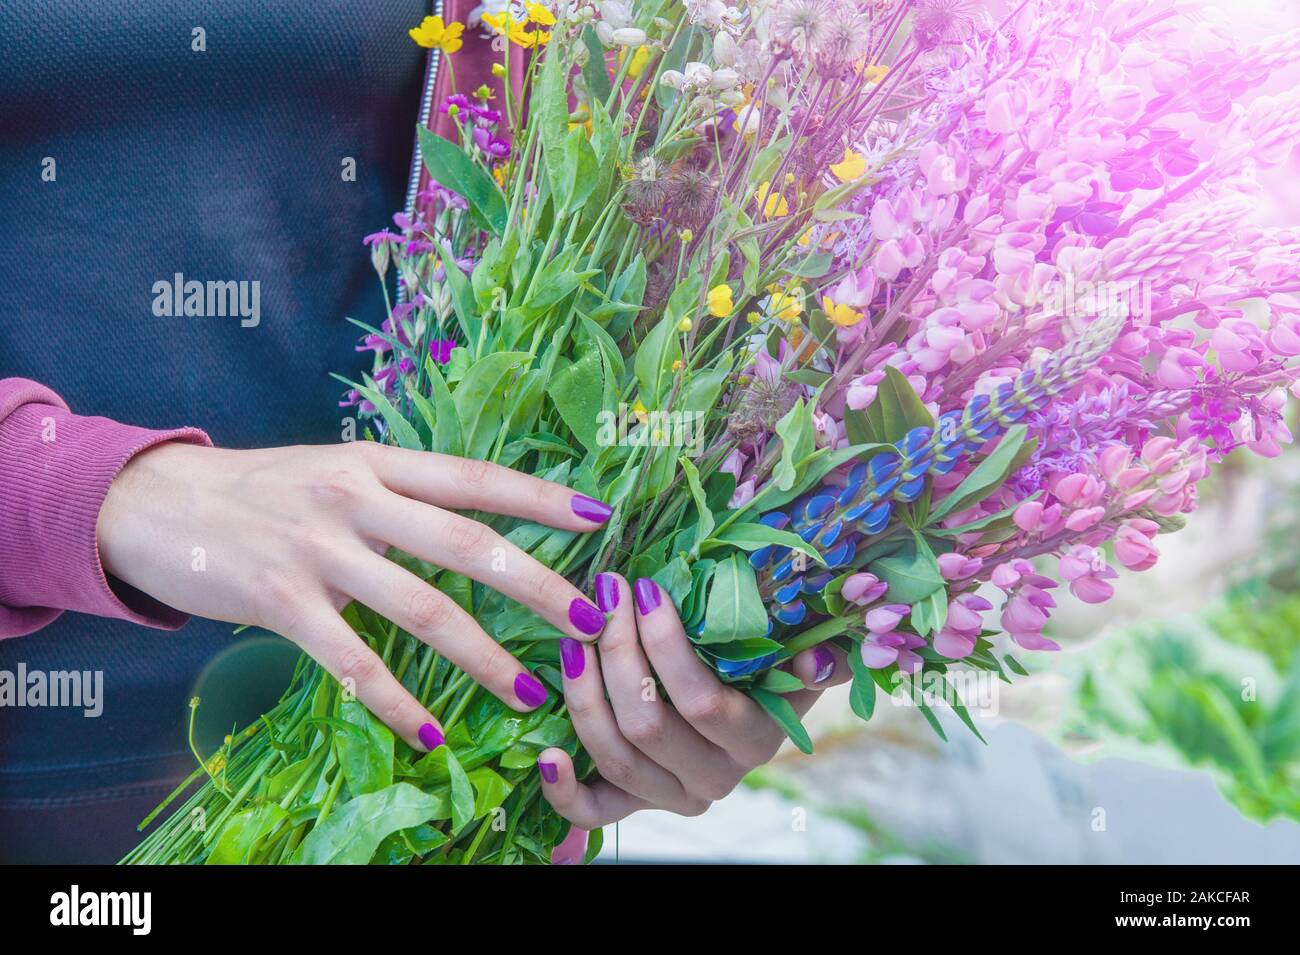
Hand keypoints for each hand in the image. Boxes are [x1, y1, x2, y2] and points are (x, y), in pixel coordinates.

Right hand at [97, 441, 611, 750]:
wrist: (154, 500)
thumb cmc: (260, 489)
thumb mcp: (333, 471)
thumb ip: (396, 495)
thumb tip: (473, 524)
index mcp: (376, 464)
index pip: (473, 477)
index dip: (539, 497)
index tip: (599, 516)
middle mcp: (355, 500)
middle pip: (465, 543)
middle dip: (536, 583)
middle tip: (590, 620)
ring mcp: (319, 552)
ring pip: (421, 608)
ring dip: (482, 656)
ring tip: (529, 692)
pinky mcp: (282, 603)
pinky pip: (354, 663)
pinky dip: (397, 703)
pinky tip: (431, 735)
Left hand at [537, 573, 849, 837]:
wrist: (745, 710)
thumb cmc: (767, 668)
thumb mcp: (798, 658)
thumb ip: (819, 658)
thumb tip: (819, 657)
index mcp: (754, 741)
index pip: (701, 701)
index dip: (666, 646)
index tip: (644, 589)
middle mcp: (712, 778)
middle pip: (647, 723)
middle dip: (618, 652)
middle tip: (604, 596)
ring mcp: (669, 795)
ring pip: (615, 756)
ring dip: (584, 693)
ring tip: (572, 638)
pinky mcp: (632, 804)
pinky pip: (593, 812)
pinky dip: (563, 789)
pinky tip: (546, 754)